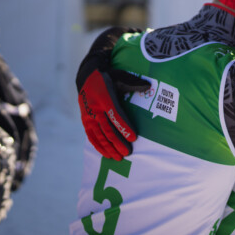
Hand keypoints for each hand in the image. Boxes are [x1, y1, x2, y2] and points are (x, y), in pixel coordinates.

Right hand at [76, 27, 149, 159]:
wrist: (85, 76)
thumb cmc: (108, 77)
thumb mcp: (120, 76)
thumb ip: (133, 82)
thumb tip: (149, 86)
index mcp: (105, 98)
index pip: (116, 115)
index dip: (124, 127)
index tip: (133, 138)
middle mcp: (95, 109)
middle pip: (107, 129)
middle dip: (118, 142)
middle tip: (128, 152)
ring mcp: (88, 116)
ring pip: (99, 135)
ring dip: (108, 147)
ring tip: (119, 158)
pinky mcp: (85, 121)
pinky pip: (91, 136)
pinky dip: (98, 146)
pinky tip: (106, 154)